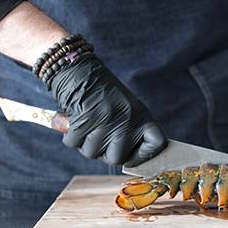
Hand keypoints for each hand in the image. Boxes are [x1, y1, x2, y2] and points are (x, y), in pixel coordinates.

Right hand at [50, 53, 166, 165]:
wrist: (79, 67)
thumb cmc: (101, 92)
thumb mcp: (125, 108)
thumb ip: (129, 131)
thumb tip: (127, 160)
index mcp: (142, 115)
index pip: (157, 144)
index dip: (144, 156)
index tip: (131, 155)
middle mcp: (127, 119)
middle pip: (118, 158)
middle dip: (104, 153)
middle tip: (98, 139)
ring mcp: (105, 121)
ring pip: (92, 153)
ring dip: (84, 143)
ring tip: (86, 124)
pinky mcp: (83, 121)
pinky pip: (74, 143)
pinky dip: (70, 136)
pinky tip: (74, 120)